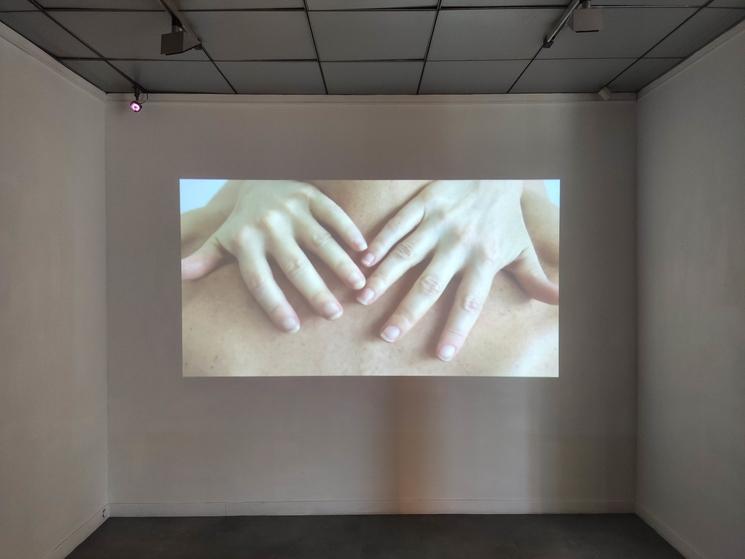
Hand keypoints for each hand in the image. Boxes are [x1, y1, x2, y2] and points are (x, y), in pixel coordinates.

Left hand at [181, 180, 367, 332]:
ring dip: (341, 264)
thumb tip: (178, 276)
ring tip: (359, 287)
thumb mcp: (222, 240)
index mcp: (245, 241)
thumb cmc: (242, 222)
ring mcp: (291, 208)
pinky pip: (333, 214)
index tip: (293, 328)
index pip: (259, 280)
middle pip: (294, 264)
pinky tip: (364, 252)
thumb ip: (206, 259)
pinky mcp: (310, 195)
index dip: (274, 305)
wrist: (256, 178)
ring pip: (320, 240)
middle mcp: (268, 225)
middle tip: (333, 314)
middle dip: (315, 291)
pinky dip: (349, 232)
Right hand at [356, 180, 558, 360]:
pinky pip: (399, 224)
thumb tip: (558, 303)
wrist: (496, 171)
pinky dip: (381, 241)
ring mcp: (439, 223)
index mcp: (484, 260)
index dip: (456, 329)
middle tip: (387, 336)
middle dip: (408, 312)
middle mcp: (460, 244)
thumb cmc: (506, 218)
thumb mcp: (523, 249)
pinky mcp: (424, 203)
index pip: (469, 302)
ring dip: (384, 277)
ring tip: (363, 299)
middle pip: (431, 284)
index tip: (440, 355)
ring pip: (407, 254)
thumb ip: (535, 279)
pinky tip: (364, 260)